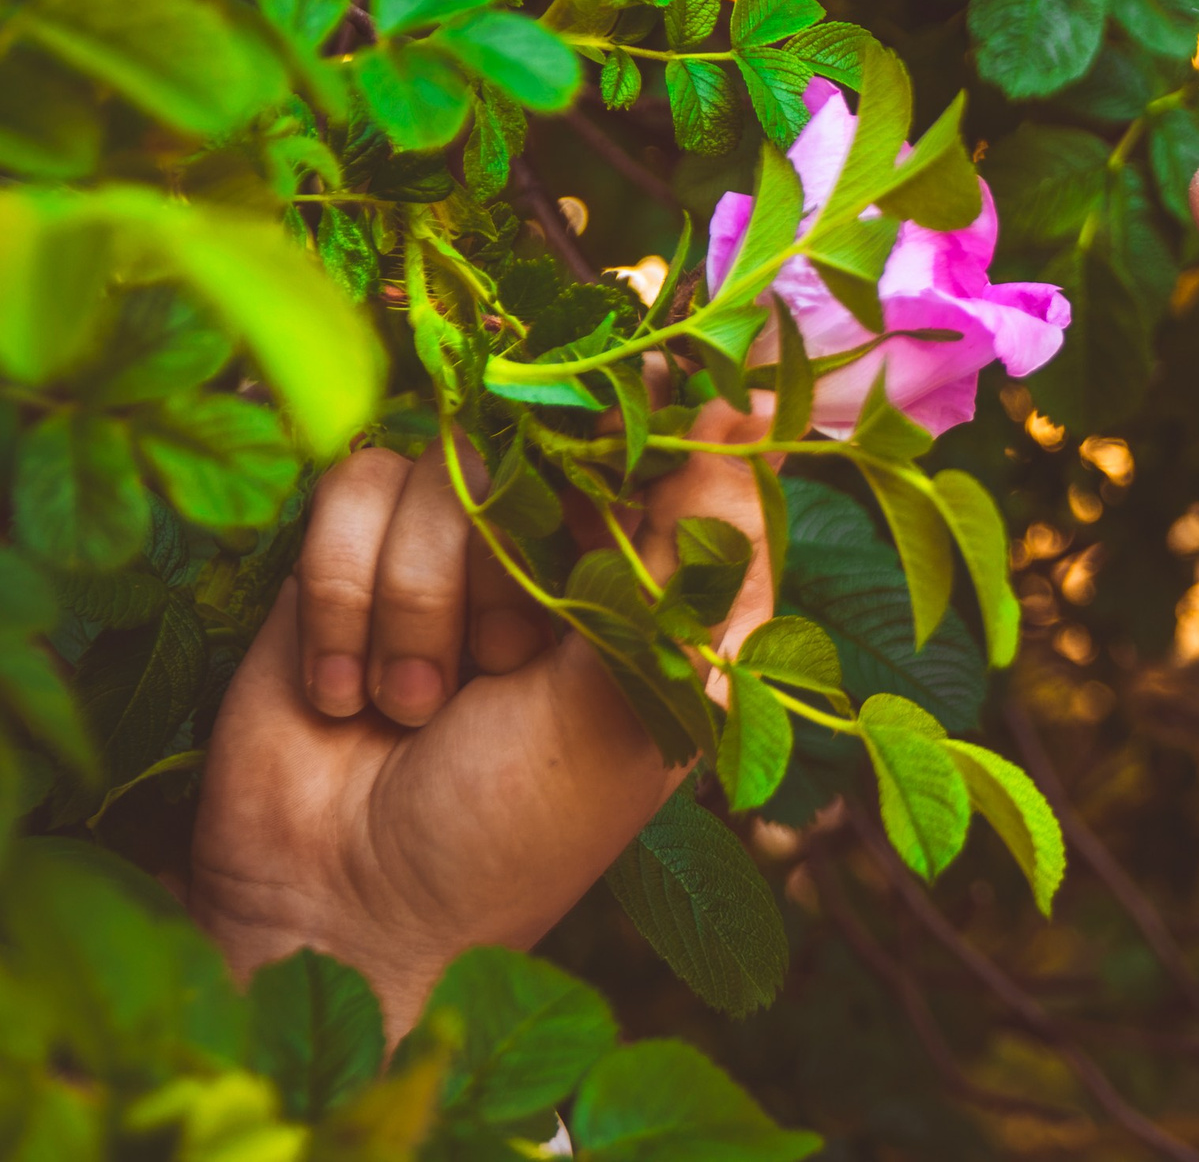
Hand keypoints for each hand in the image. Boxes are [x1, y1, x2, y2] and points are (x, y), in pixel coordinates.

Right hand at [189, 399, 776, 1034]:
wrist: (346, 905)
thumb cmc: (517, 831)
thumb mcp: (629, 707)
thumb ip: (687, 560)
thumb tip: (741, 411)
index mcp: (655, 582)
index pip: (675, 443)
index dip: (654, 419)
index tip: (630, 406)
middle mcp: (561, 546)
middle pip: (551, 432)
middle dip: (517, 551)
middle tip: (509, 664)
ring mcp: (454, 543)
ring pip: (446, 461)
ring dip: (425, 597)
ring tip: (422, 706)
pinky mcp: (348, 548)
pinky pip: (354, 485)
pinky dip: (348, 596)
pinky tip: (349, 697)